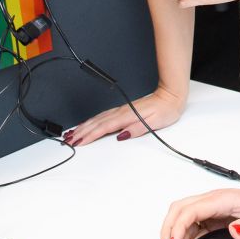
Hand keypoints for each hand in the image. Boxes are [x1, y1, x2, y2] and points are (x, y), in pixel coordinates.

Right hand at [64, 87, 184, 146]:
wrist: (170, 96)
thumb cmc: (165, 110)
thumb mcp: (155, 123)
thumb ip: (137, 129)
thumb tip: (122, 136)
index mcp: (128, 116)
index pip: (104, 127)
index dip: (90, 135)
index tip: (79, 142)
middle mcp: (122, 112)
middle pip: (97, 123)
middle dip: (81, 132)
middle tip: (69, 140)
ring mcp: (121, 110)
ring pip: (98, 119)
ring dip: (84, 126)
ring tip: (72, 133)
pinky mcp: (123, 110)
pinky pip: (103, 116)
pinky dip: (93, 121)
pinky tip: (89, 124)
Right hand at [160, 187, 239, 238]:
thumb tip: (235, 231)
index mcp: (221, 198)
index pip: (191, 210)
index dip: (178, 226)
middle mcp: (213, 200)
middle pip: (180, 209)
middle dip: (168, 228)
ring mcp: (212, 208)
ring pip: (183, 216)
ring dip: (173, 232)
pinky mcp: (213, 216)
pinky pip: (192, 223)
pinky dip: (182, 235)